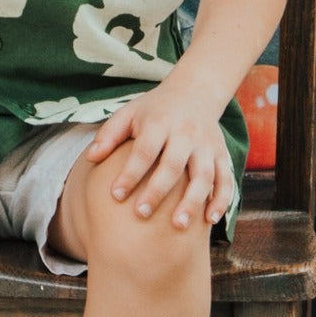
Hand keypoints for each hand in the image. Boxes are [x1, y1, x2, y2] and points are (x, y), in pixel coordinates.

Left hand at [83, 78, 233, 230]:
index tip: (116, 195)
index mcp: (160, 122)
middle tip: (141, 214)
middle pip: (173, 165)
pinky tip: (209, 220)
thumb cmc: (154, 109)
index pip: (145, 150)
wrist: (196, 91)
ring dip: (192, 201)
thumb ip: (110, 134)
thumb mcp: (129, 112)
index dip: (130, 173)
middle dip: (158, 191)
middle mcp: (186, 133)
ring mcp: (206, 145)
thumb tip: (90, 158)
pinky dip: (221, 200)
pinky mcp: (222, 154)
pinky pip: (225, 179)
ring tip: (178, 225)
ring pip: (203, 176)